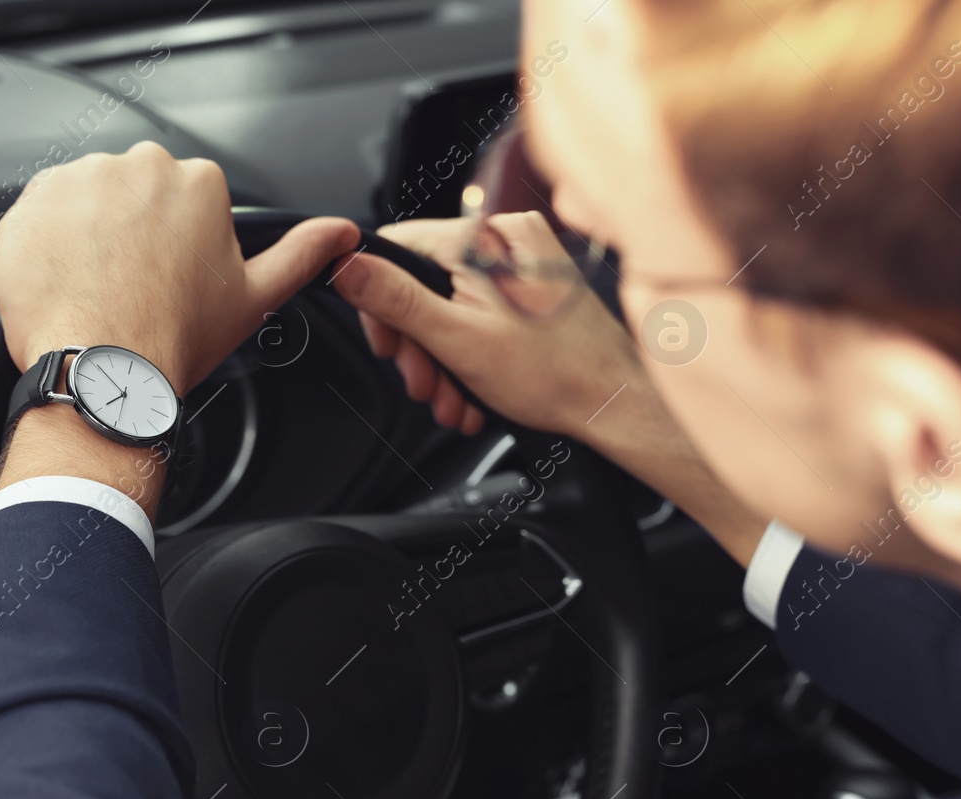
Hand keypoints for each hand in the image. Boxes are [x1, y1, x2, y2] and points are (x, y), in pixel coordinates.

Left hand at [0, 141, 357, 516]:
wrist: (106, 370)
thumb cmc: (177, 337)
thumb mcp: (257, 297)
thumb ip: (304, 254)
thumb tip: (342, 234)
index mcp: (199, 182)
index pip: (186, 201)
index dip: (179, 245)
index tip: (172, 277)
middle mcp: (139, 166)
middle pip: (136, 196)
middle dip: (133, 235)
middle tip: (137, 288)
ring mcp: (80, 180)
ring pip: (87, 204)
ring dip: (90, 239)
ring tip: (102, 291)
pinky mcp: (30, 203)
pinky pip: (40, 218)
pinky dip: (49, 249)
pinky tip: (69, 288)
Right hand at [329, 212, 642, 436]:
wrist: (614, 401)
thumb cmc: (554, 375)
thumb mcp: (455, 339)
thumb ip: (395, 300)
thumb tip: (346, 266)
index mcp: (482, 238)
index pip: (398, 247)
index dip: (380, 302)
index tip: (389, 346)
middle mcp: (507, 236)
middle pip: (426, 280)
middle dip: (418, 342)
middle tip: (424, 384)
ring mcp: (525, 258)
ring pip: (454, 300)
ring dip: (444, 357)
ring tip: (455, 397)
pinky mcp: (537, 283)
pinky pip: (484, 307)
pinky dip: (472, 349)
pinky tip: (476, 387)